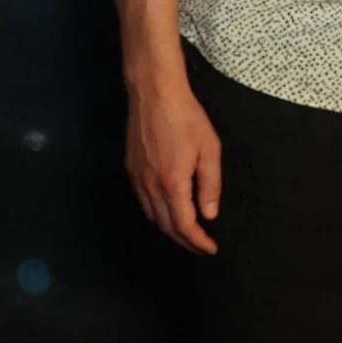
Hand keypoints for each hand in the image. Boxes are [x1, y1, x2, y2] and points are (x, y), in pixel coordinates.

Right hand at [125, 77, 221, 253]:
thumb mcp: (209, 149)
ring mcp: (137, 179)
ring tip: (188, 231)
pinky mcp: (131, 169)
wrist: (154, 94)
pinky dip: (157, 213)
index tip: (210, 248)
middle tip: (201, 245)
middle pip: (166, 226)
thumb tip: (209, 214)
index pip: (184, 225)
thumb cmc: (186, 118)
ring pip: (153, 216)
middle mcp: (150, 186)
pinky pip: (143, 201)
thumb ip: (210, 185)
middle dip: (185, 240)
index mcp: (172, 184)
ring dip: (170, 228)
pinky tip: (168, 209)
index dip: (197, 241)